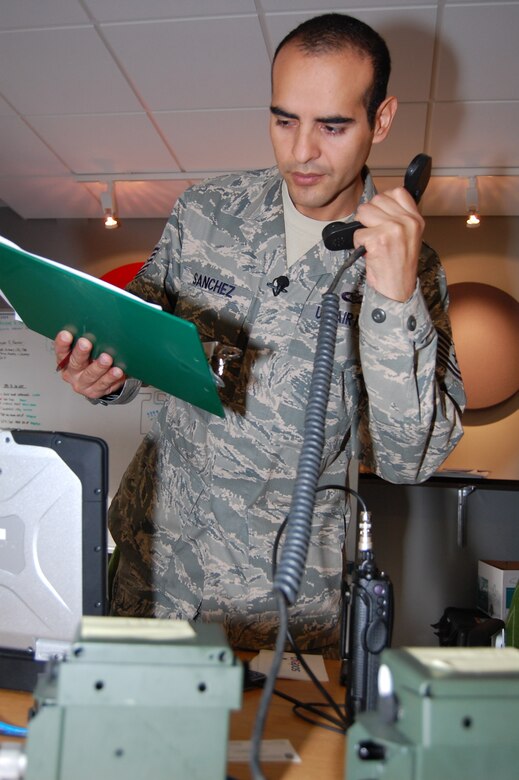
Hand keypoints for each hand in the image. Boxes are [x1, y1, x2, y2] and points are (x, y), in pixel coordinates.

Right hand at [54, 330, 126, 398]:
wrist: (100, 382)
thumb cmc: (92, 361)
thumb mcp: (86, 352)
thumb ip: (88, 342)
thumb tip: (97, 327)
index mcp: (65, 361)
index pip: (61, 351)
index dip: (62, 343)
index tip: (66, 334)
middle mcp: (72, 374)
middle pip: (75, 363)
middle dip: (81, 353)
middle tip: (86, 343)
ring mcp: (84, 384)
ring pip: (91, 375)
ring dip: (99, 366)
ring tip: (107, 358)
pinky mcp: (96, 391)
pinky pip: (104, 384)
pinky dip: (111, 377)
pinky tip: (117, 371)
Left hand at [353, 187, 423, 301]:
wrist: (398, 290)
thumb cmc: (399, 265)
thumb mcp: (408, 236)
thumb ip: (398, 217)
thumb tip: (377, 204)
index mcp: (416, 219)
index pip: (396, 192)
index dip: (383, 202)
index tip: (381, 216)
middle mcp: (407, 222)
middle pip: (376, 200)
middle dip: (369, 216)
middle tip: (375, 233)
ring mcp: (393, 229)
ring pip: (364, 213)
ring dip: (362, 228)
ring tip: (372, 242)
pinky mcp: (378, 240)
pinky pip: (357, 233)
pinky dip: (357, 244)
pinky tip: (369, 252)